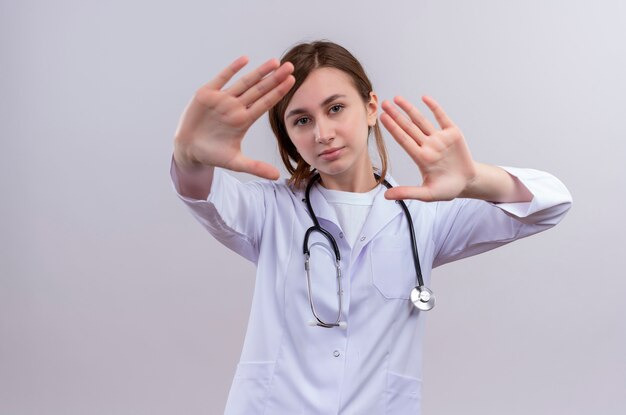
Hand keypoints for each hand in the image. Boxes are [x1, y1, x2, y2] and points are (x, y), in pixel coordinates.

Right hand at [173, 56, 294, 178]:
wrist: (189, 149)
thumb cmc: (213, 154)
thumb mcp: (236, 162)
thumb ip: (256, 167)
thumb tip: (277, 177)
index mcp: (244, 120)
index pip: (265, 103)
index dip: (278, 92)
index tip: (292, 81)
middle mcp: (236, 107)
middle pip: (259, 90)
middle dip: (274, 79)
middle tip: (291, 66)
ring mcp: (222, 100)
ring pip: (244, 82)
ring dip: (259, 72)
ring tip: (275, 62)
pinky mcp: (207, 94)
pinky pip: (221, 79)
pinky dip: (232, 69)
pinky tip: (245, 59)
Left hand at [380, 96, 476, 200]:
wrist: (467, 183)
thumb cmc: (446, 189)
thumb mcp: (427, 194)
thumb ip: (407, 193)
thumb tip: (386, 196)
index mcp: (421, 158)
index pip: (403, 140)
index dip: (393, 128)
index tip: (382, 118)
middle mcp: (428, 145)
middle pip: (409, 127)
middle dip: (396, 115)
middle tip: (384, 103)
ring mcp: (439, 138)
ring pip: (421, 120)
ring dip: (410, 109)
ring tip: (397, 99)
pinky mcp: (453, 133)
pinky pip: (442, 117)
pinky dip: (434, 107)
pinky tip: (424, 98)